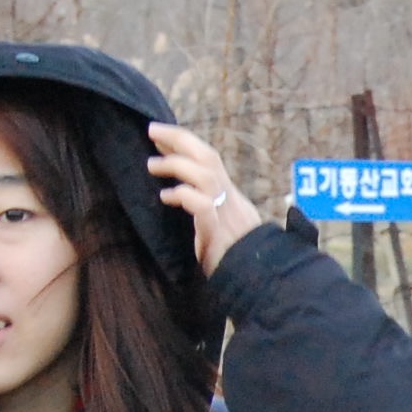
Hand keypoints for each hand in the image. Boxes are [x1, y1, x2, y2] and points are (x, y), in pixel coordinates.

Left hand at [146, 124, 263, 275]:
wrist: (260, 280)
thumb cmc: (239, 261)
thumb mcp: (224, 230)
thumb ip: (208, 213)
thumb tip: (181, 197)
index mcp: (231, 197)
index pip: (209, 161)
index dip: (186, 145)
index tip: (162, 137)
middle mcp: (231, 199)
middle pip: (208, 156)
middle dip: (180, 139)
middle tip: (152, 130)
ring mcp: (226, 214)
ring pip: (205, 175)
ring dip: (176, 165)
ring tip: (152, 165)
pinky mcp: (218, 232)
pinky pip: (202, 205)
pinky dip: (183, 195)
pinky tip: (167, 197)